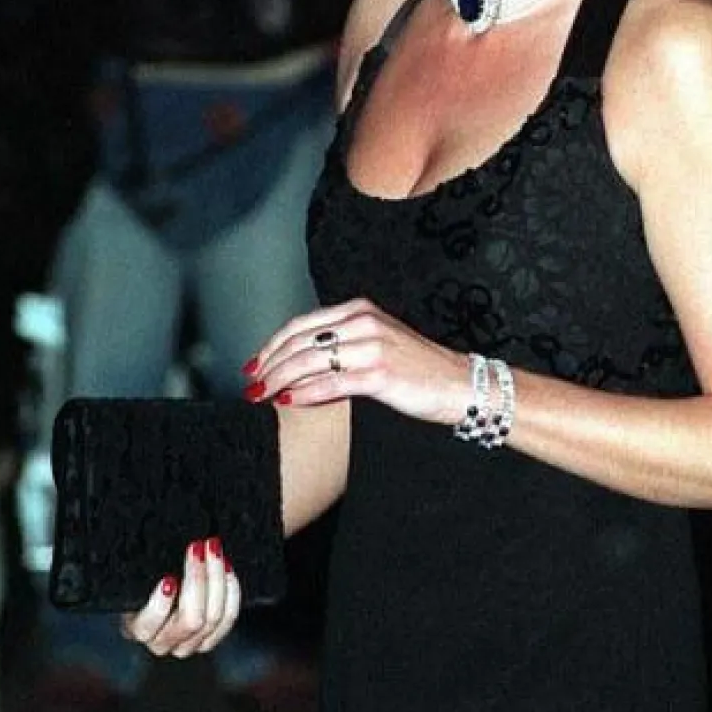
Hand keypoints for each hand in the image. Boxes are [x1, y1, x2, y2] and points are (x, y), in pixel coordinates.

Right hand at [121, 538, 240, 656]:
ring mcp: (188, 645)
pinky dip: (231, 590)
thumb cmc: (145, 582)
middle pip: (191, 619)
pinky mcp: (209, 640)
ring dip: (217, 578)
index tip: (168, 579)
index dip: (161, 604)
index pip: (150, 624)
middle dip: (197, 579)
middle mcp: (162, 643)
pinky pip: (228, 617)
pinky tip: (226, 568)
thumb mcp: (140, 578)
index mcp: (140, 629)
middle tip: (198, 548)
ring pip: (213, 617)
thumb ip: (145, 573)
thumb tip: (160, 562)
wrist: (158, 594)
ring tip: (213, 550)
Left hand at [244, 298, 470, 427]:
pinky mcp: (381, 374)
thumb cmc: (418, 368)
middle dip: (269, 364)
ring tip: (262, 395)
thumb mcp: (377, 342)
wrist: (459, 384)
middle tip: (251, 384)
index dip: (272, 345)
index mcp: (360, 310)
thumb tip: (299, 363)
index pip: (301, 324)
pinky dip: (305, 392)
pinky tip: (289, 401)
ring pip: (310, 361)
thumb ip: (341, 344)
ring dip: (280, 379)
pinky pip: (332, 382)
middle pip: (300, 341)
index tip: (255, 364)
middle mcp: (364, 323)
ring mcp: (373, 347)